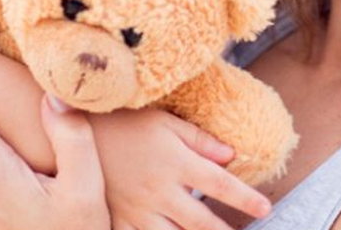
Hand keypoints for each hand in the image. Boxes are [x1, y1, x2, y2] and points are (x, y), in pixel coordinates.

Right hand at [93, 109, 271, 229]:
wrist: (75, 131)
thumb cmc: (123, 122)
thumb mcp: (163, 122)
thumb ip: (199, 140)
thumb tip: (232, 156)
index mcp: (175, 163)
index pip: (220, 185)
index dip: (246, 199)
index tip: (265, 208)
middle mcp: (160, 191)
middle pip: (201, 222)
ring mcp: (137, 210)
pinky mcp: (117, 220)